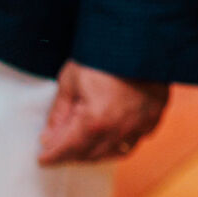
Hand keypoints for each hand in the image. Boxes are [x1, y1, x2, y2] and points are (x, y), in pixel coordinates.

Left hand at [36, 62, 169, 165]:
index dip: (51, 156)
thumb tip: (49, 137)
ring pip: (115, 152)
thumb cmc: (101, 56)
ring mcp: (140, 124)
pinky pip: (137, 139)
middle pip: (90, 155)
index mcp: (95, 121)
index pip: (67, 149)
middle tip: (59, 150)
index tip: (42, 159)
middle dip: (72, 155)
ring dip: (96, 153)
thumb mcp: (71, 81)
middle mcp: (119, 129)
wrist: (139, 36)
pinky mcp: (155, 116)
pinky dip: (121, 142)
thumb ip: (59, 114)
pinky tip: (111, 135)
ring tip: (84, 146)